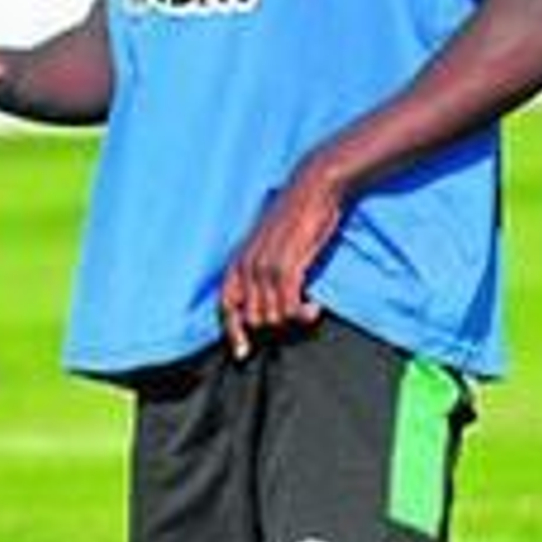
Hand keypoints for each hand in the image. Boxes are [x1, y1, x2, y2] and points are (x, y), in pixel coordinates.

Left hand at [219, 154, 345, 357]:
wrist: (313, 188)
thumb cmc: (296, 217)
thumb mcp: (269, 245)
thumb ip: (260, 269)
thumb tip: (265, 300)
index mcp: (238, 262)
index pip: (226, 308)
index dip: (233, 333)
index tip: (244, 353)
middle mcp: (246, 267)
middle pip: (254, 320)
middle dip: (276, 326)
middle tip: (298, 316)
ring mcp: (265, 268)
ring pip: (272, 318)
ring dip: (293, 321)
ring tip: (308, 310)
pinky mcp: (287, 267)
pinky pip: (290, 309)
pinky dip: (303, 315)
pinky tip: (315, 308)